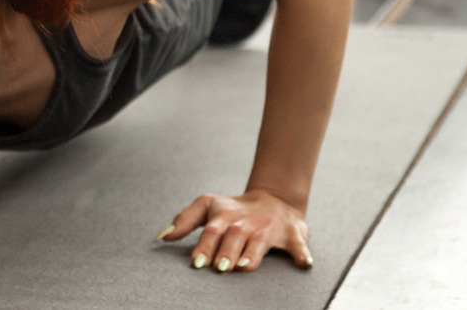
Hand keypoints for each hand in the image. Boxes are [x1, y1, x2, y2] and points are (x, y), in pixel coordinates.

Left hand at [155, 189, 311, 271]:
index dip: (204, 246)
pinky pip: (298, 244)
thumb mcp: (207, 206)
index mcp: (224, 216)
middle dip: (226, 252)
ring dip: (253, 254)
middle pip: (234, 236)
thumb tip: (162, 236)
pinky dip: (302, 253)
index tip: (197, 262)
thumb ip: (185, 220)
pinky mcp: (293, 234)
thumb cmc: (234, 209)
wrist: (274, 198)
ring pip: (260, 242)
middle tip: (220, 268)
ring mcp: (269, 227)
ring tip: (245, 266)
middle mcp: (246, 222)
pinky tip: (304, 263)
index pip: (211, 230)